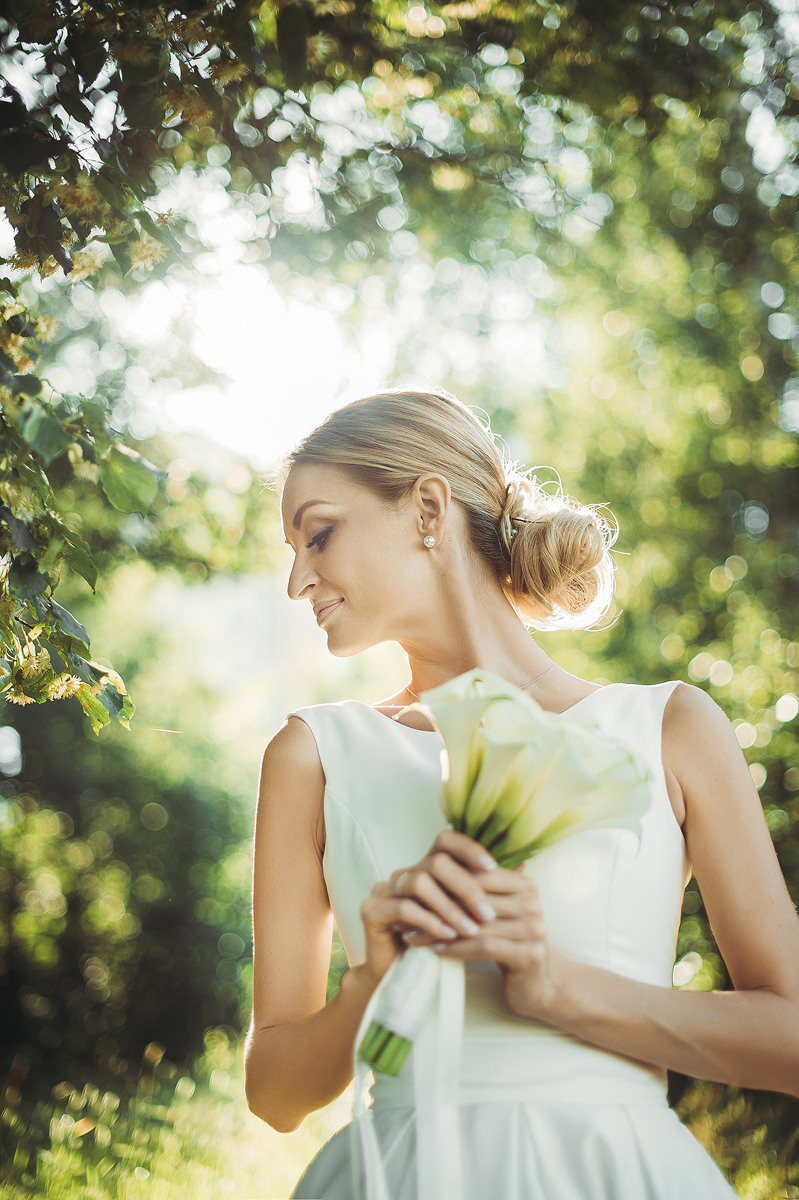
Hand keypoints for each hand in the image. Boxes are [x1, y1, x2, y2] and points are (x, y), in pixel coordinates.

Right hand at [358, 829, 497, 987]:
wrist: (398, 975)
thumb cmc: (436, 942)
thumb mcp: (463, 913)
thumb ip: (484, 890)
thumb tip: (523, 868)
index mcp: (424, 868)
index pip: (445, 840)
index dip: (468, 848)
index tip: (492, 867)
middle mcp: (403, 872)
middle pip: (436, 861)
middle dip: (466, 887)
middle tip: (488, 914)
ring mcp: (383, 889)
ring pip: (420, 882)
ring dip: (449, 908)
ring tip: (470, 929)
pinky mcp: (371, 910)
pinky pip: (403, 908)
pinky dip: (429, 921)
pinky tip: (447, 935)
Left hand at [403, 863, 562, 1022]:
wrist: (539, 985)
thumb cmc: (509, 943)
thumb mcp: (495, 913)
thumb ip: (478, 891)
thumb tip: (432, 867)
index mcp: (526, 885)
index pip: (480, 876)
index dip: (445, 883)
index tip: (415, 892)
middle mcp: (534, 904)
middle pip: (476, 900)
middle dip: (438, 907)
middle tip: (407, 914)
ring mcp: (535, 929)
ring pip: (477, 924)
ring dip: (441, 930)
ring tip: (414, 934)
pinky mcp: (530, 954)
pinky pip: (485, 946)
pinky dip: (458, 947)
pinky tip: (436, 949)